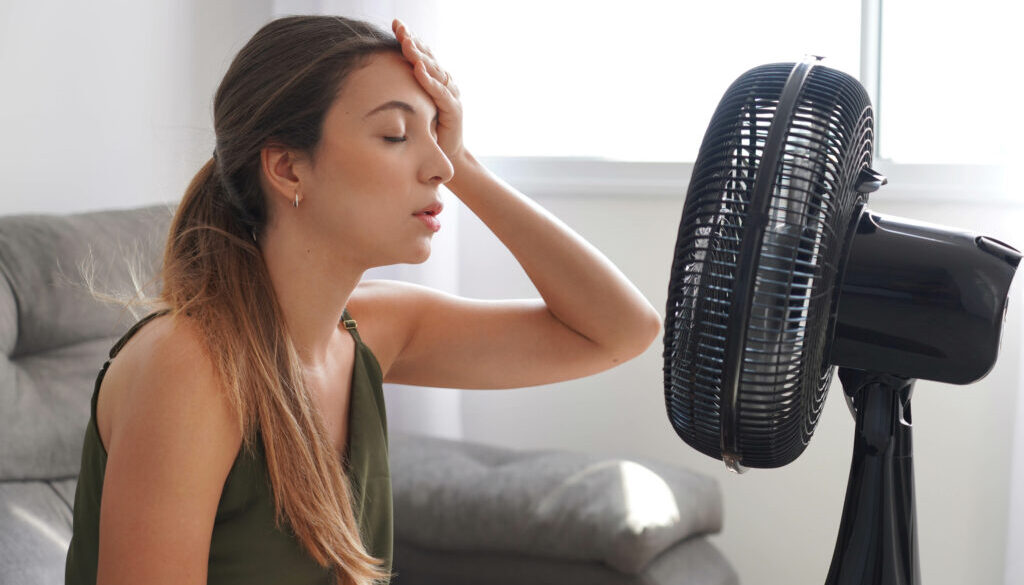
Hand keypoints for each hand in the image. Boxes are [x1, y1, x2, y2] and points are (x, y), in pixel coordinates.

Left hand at [392, 19, 463, 162]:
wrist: (447, 156)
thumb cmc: (428, 132)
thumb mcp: (413, 107)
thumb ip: (403, 92)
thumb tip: (376, 79)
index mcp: (435, 81)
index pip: (422, 55)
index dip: (410, 39)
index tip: (395, 25)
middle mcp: (445, 84)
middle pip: (428, 57)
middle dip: (413, 41)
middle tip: (399, 26)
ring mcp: (451, 96)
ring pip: (435, 71)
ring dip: (420, 56)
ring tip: (406, 43)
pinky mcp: (454, 110)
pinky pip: (440, 92)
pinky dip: (429, 80)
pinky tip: (418, 69)